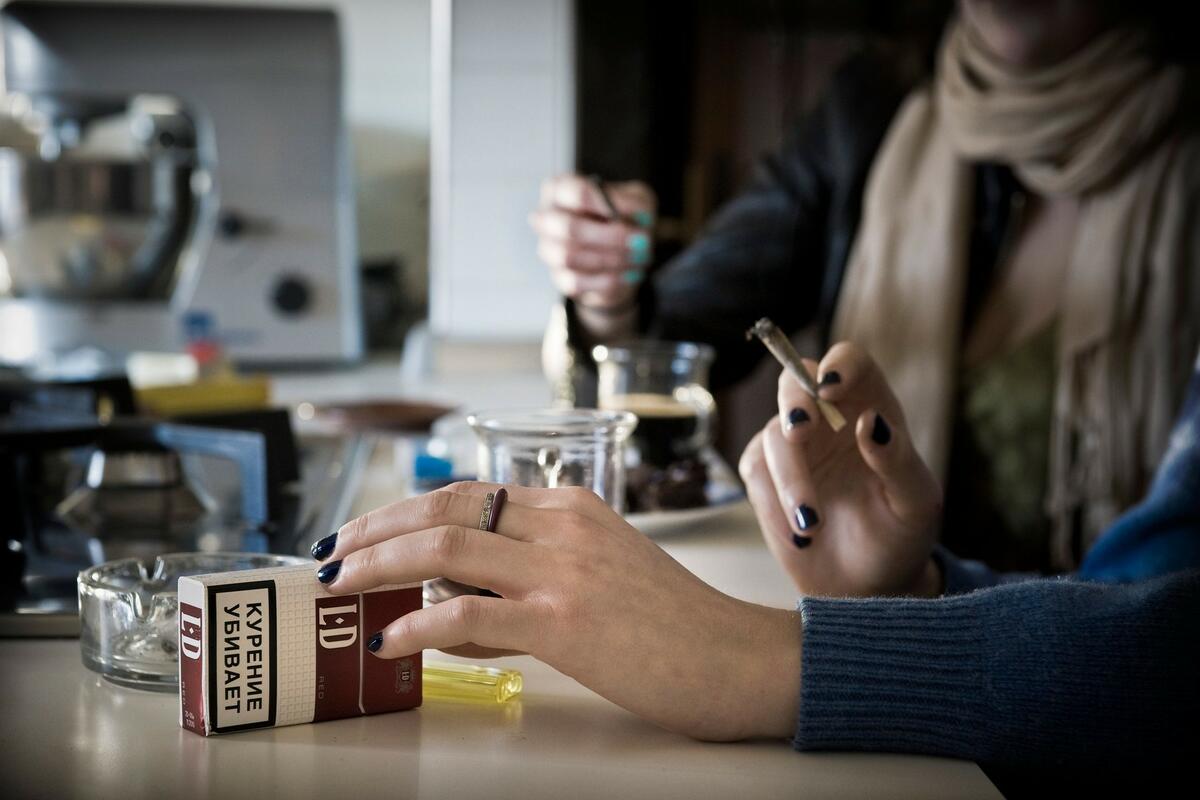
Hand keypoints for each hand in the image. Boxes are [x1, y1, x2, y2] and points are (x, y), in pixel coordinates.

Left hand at [316, 482, 800, 741]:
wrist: (739, 659)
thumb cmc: (676, 624)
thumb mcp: (602, 577)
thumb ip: (529, 583)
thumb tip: (457, 615)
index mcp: (571, 507)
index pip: (468, 496)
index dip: (404, 511)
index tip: (364, 532)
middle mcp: (562, 525)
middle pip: (444, 511)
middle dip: (374, 530)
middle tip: (330, 553)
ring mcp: (562, 570)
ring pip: (446, 550)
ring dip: (378, 564)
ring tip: (337, 585)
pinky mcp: (564, 622)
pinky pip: (469, 618)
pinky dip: (418, 626)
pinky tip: (389, 638)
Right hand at [530, 174, 655, 312]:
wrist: (624, 252)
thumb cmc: (625, 216)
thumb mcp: (636, 200)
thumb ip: (636, 204)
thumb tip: (638, 218)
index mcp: (561, 189)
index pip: (577, 193)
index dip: (606, 206)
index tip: (634, 214)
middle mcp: (547, 217)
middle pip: (569, 227)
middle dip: (611, 237)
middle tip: (642, 242)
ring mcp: (549, 249)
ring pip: (570, 257)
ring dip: (612, 259)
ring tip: (640, 258)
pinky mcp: (559, 277)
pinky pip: (576, 282)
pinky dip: (607, 279)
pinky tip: (628, 273)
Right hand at [739, 342, 943, 598]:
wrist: (868, 587)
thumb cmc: (901, 536)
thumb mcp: (915, 503)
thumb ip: (897, 460)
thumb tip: (871, 421)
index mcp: (871, 409)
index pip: (852, 363)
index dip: (839, 364)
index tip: (830, 388)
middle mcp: (828, 420)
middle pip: (794, 381)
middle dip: (793, 402)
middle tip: (799, 431)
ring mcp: (793, 446)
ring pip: (773, 437)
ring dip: (790, 481)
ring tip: (812, 526)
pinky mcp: (765, 476)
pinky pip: (754, 473)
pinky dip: (773, 504)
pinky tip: (800, 536)